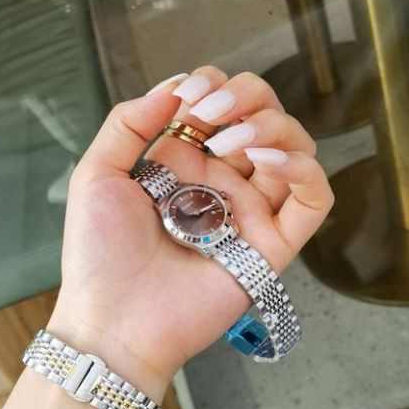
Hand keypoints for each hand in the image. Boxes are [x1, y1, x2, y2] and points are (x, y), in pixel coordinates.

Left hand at [48, 66, 333, 401]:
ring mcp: (248, 216)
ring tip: (234, 141)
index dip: (214, 87)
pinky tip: (269, 160)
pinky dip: (304, 169)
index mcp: (182, 167)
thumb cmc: (97, 258)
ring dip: (273, 127)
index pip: (219, 108)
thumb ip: (128, 123)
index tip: (191, 96)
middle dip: (247, 97)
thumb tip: (173, 86)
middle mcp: (219, 187)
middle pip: (262, 120)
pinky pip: (312, 201)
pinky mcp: (270, 248)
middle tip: (213, 114)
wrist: (113, 322)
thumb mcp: (96, 176)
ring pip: (293, 151)